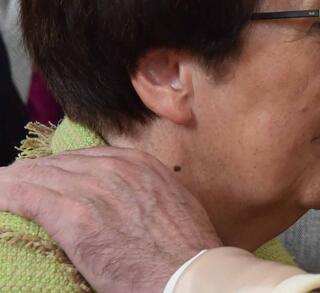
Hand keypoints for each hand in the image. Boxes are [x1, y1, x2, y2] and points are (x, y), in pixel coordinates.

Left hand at [0, 146, 220, 291]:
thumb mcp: (172, 206)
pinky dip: (6, 194)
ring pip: (38, 176)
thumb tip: (131, 208)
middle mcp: (115, 168)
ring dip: (14, 183)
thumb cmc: (185, 252)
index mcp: (139, 164)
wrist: (188, 275)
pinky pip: (26, 196)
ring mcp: (93, 189)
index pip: (84, 158)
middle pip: (58, 164)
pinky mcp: (73, 216)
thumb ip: (146, 195)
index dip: (60, 170)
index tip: (45, 181)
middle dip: (33, 175)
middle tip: (12, 187)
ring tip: (1, 188)